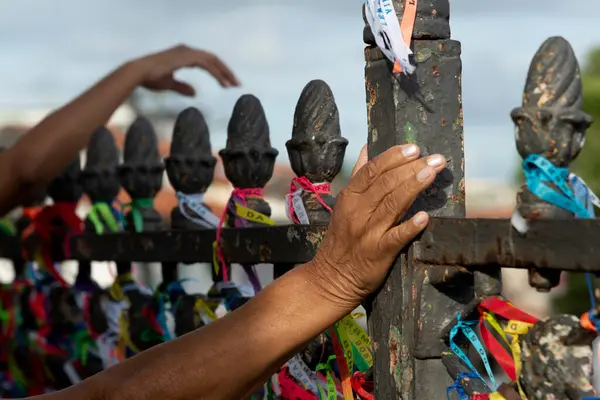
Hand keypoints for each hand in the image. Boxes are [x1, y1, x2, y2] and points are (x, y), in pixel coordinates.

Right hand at [130, 44, 239, 95]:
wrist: (138, 73)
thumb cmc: (149, 78)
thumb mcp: (169, 84)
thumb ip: (182, 87)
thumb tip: (195, 94)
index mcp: (182, 54)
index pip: (206, 60)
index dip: (218, 71)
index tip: (227, 83)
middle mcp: (186, 50)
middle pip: (213, 58)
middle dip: (226, 71)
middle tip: (237, 84)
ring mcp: (186, 51)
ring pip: (213, 60)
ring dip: (225, 73)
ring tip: (234, 85)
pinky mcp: (186, 57)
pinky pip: (207, 65)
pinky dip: (217, 74)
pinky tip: (224, 84)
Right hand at [310, 144, 446, 307]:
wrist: (332, 277)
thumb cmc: (342, 238)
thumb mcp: (344, 204)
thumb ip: (358, 177)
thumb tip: (367, 148)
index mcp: (350, 197)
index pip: (372, 170)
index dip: (394, 157)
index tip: (414, 148)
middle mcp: (358, 211)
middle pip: (386, 183)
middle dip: (412, 168)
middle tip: (436, 159)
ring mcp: (368, 232)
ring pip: (392, 204)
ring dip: (413, 187)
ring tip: (432, 174)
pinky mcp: (379, 252)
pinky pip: (396, 237)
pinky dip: (410, 226)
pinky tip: (425, 217)